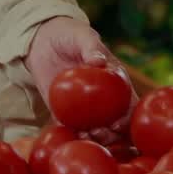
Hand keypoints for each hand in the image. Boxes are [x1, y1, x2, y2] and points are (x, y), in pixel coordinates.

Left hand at [25, 16, 137, 142]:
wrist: (43, 40)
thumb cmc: (70, 34)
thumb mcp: (82, 36)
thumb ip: (91, 47)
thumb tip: (99, 61)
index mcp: (115, 82)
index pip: (129, 104)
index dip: (128, 117)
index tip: (118, 123)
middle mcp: (104, 100)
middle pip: (115, 125)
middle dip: (112, 135)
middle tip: (99, 133)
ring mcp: (85, 108)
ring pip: (96, 131)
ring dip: (94, 139)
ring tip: (85, 137)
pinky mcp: (64, 112)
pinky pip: (70, 128)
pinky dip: (72, 135)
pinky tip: (69, 137)